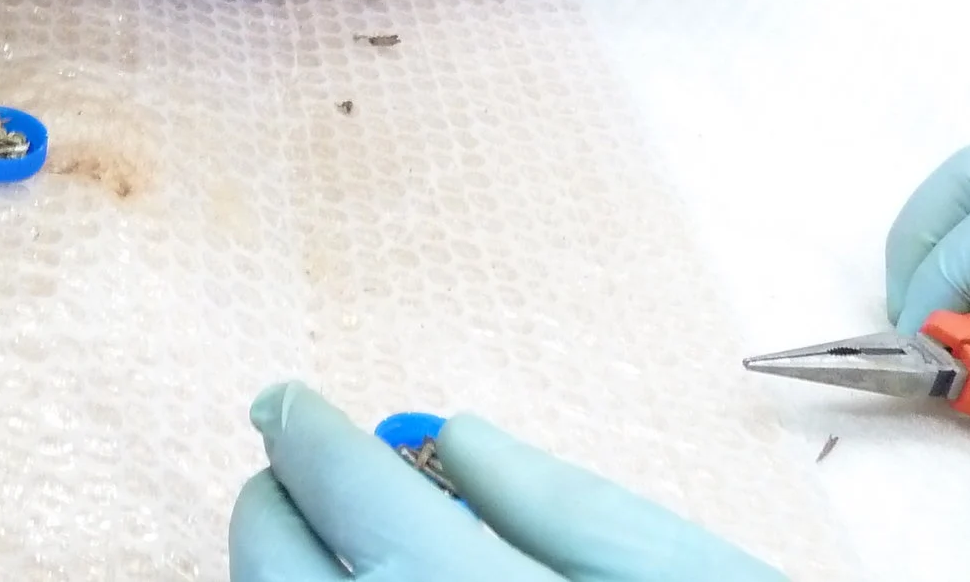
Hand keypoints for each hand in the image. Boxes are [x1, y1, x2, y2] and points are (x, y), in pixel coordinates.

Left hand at [231, 382, 781, 580]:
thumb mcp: (693, 580)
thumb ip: (571, 507)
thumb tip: (459, 438)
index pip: (357, 500)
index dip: (311, 440)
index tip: (290, 406)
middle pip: (278, 573)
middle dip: (275, 507)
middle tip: (296, 474)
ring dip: (279, 579)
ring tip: (327, 550)